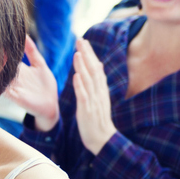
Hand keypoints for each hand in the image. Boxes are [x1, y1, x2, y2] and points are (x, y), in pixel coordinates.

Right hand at [6, 36, 59, 130]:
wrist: (50, 105)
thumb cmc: (45, 86)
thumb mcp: (40, 65)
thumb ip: (32, 51)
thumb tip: (25, 35)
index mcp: (18, 69)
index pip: (6, 56)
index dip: (2, 48)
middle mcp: (13, 77)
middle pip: (0, 65)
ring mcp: (13, 87)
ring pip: (0, 76)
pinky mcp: (16, 97)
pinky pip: (5, 90)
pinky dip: (1, 84)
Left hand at [73, 38, 115, 154]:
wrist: (103, 139)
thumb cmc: (98, 119)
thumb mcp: (100, 98)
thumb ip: (98, 82)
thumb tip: (99, 65)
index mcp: (101, 90)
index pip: (96, 68)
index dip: (90, 54)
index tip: (84, 41)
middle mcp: (98, 93)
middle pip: (94, 70)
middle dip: (87, 54)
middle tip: (80, 40)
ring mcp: (93, 101)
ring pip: (89, 81)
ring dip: (83, 66)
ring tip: (77, 53)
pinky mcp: (87, 110)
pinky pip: (84, 96)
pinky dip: (80, 85)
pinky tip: (76, 76)